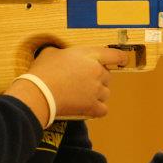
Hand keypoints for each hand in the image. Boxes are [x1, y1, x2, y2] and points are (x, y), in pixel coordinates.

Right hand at [5, 45, 126, 122]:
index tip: (123, 61)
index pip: (115, 55)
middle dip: (98, 79)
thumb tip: (60, 55)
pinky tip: (89, 108)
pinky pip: (103, 110)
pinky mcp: (91, 106)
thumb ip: (62, 52)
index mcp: (89, 56)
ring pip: (106, 93)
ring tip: (82, 95)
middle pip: (108, 76)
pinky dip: (97, 109)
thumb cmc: (43, 72)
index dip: (121, 58)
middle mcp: (97, 72)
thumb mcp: (51, 52)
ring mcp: (96, 90)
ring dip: (98, 94)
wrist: (39, 93)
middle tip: (83, 81)